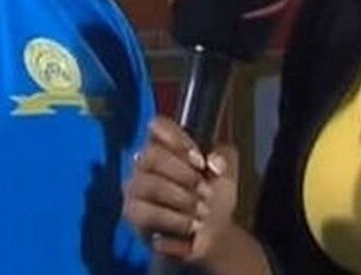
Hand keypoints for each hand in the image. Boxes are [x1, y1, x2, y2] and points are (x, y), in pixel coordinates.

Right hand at [122, 117, 239, 265]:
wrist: (212, 234)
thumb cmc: (213, 196)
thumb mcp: (227, 173)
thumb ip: (225, 158)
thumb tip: (214, 160)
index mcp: (166, 145)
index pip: (159, 127)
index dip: (179, 140)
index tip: (201, 161)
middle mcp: (145, 162)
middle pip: (152, 155)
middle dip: (184, 175)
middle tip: (206, 192)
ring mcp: (135, 187)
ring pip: (150, 185)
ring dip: (182, 198)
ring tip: (203, 212)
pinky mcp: (133, 213)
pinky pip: (147, 213)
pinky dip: (174, 219)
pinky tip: (192, 225)